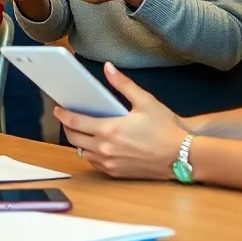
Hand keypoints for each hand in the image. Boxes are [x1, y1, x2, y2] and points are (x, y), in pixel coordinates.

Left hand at [56, 63, 188, 179]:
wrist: (183, 156)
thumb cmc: (165, 129)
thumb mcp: (145, 101)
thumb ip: (123, 84)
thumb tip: (108, 68)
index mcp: (109, 129)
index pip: (75, 122)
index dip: (63, 115)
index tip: (58, 109)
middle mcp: (105, 148)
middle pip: (74, 138)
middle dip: (67, 127)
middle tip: (67, 119)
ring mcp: (110, 163)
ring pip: (82, 153)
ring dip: (79, 142)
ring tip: (82, 131)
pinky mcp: (116, 173)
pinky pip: (94, 164)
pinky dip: (91, 155)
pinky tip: (96, 146)